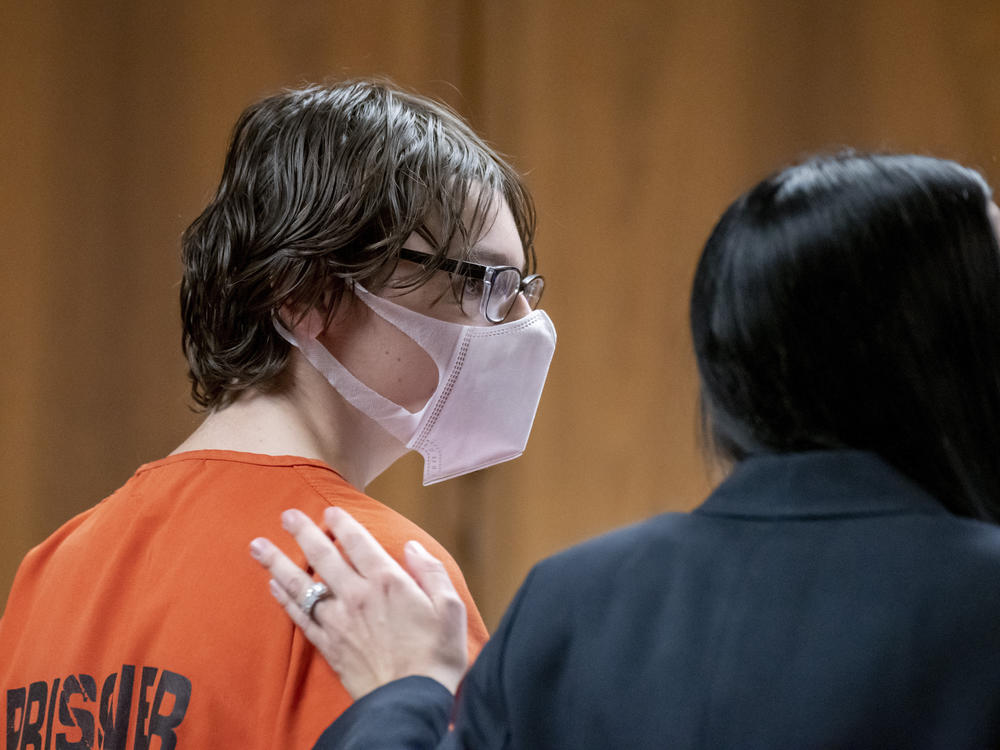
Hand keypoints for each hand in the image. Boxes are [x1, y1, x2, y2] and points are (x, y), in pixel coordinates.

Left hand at [249, 507, 468, 698]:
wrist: (412, 702)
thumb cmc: (437, 655)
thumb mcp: (450, 607)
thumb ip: (430, 572)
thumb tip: (412, 548)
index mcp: (388, 582)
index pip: (358, 542)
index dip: (342, 523)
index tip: (330, 510)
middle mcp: (357, 596)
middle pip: (322, 557)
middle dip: (302, 532)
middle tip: (286, 514)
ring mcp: (339, 622)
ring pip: (301, 585)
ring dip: (278, 563)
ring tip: (258, 546)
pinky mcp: (329, 646)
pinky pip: (300, 617)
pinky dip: (284, 600)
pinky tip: (273, 586)